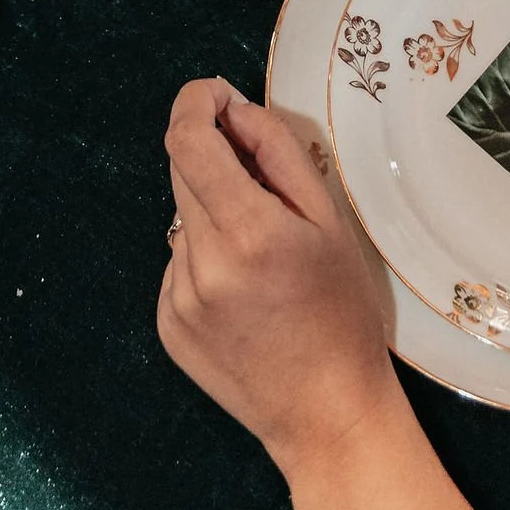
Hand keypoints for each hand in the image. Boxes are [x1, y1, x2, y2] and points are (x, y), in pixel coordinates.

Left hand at [159, 79, 394, 474]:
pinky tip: (244, 295)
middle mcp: (202, 264)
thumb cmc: (342, 314)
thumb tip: (232, 108)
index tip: (217, 94)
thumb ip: (277, 151)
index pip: (188, 139)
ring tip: (261, 259)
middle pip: (183, 172)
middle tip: (263, 188)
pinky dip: (205, 261)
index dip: (196, 102)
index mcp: (247, 231)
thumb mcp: (328, 221)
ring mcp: (178, 299)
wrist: (327, 415)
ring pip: (183, 220)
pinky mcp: (167, 326)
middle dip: (215, 160)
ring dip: (213, 215)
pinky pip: (178, 265)